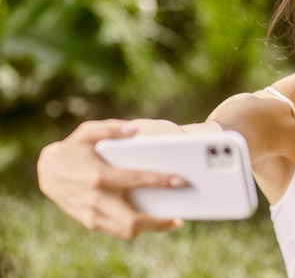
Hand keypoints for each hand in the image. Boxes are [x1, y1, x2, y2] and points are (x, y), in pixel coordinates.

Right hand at [37, 119, 185, 239]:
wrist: (48, 172)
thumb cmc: (74, 149)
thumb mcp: (87, 132)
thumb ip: (110, 128)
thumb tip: (134, 130)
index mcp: (98, 175)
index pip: (134, 180)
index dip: (159, 181)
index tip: (180, 180)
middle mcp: (95, 198)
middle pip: (131, 219)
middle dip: (158, 221)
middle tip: (179, 218)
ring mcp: (92, 213)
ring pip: (126, 230)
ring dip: (151, 228)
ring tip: (171, 221)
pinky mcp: (90, 222)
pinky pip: (118, 231)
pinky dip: (138, 228)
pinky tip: (153, 220)